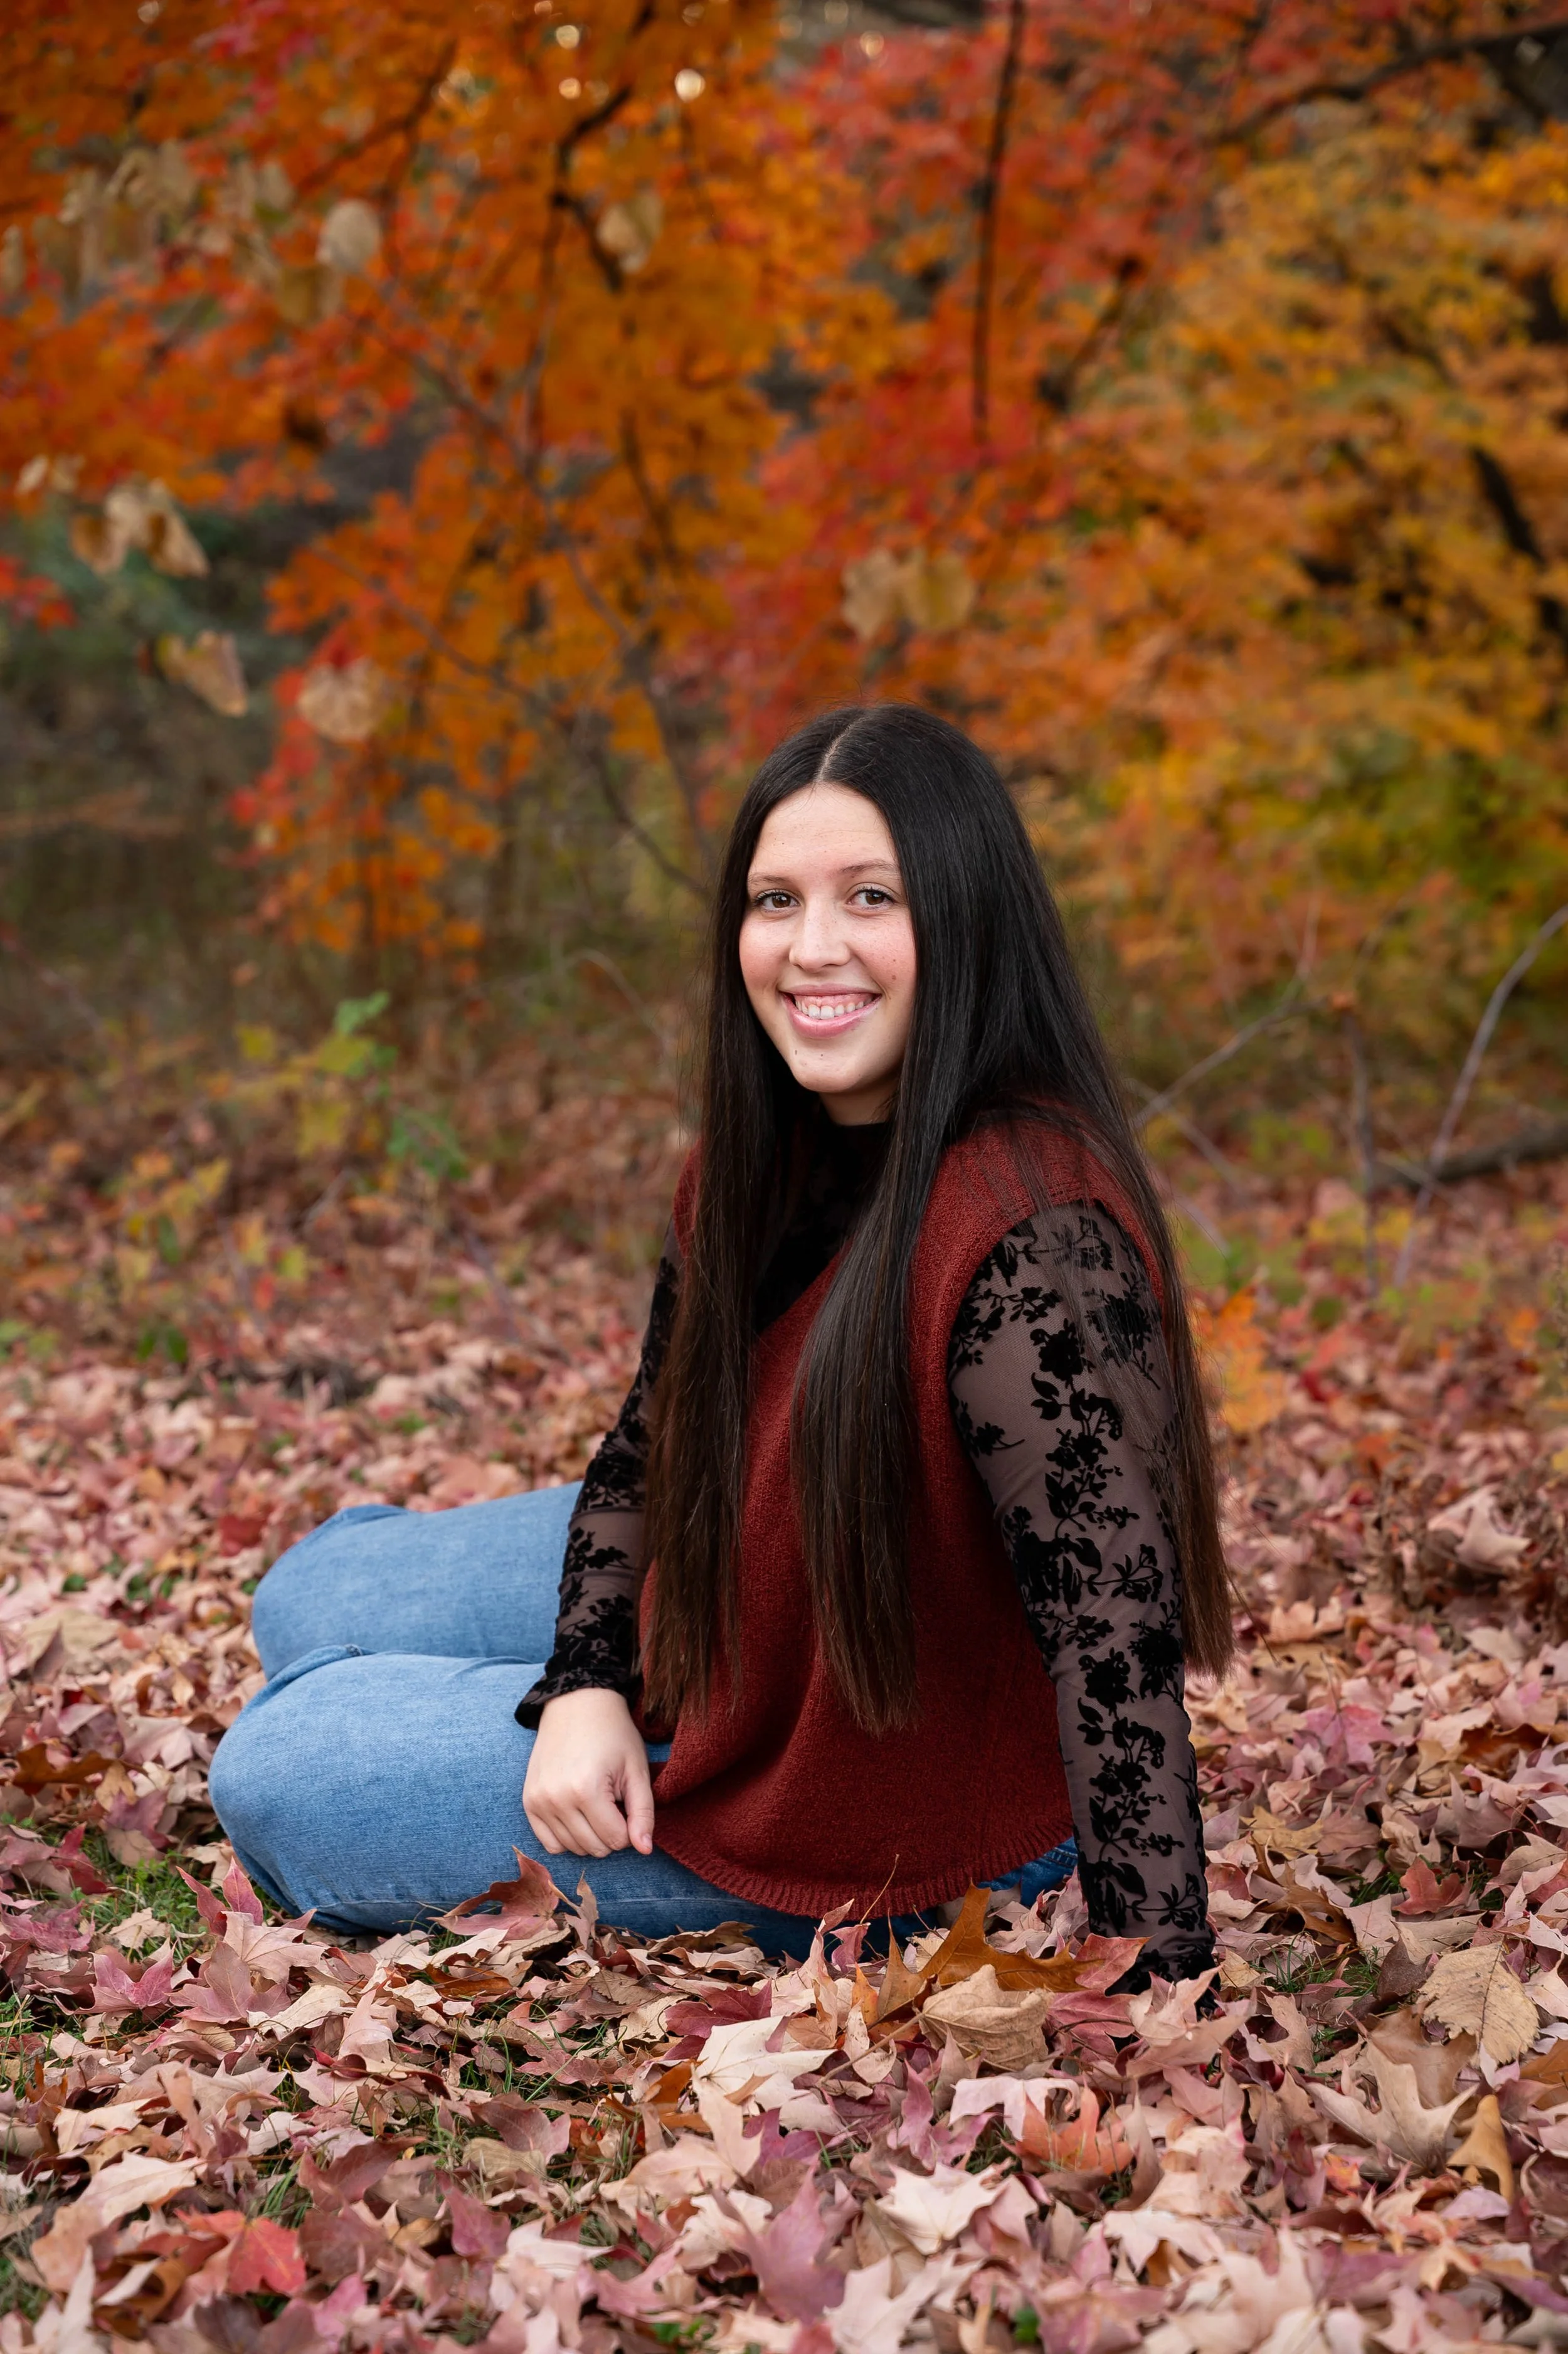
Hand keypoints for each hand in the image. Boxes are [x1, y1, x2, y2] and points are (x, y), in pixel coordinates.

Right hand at [523, 1688, 655, 1858]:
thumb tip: (645, 1850)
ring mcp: (538, 1801)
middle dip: (611, 1833)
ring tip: (595, 1803)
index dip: (629, 1827)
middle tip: (613, 1801)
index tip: (627, 1802)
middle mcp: (557, 1799)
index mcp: (586, 1790)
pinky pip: (549, 1844)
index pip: (616, 1840)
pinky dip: (567, 1838)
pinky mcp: (528, 1802)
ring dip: (590, 1835)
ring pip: (572, 1849)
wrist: (577, 1704)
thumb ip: (643, 1813)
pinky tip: (578, 1815)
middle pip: (594, 1848)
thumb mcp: (636, 1770)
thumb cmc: (613, 1734)